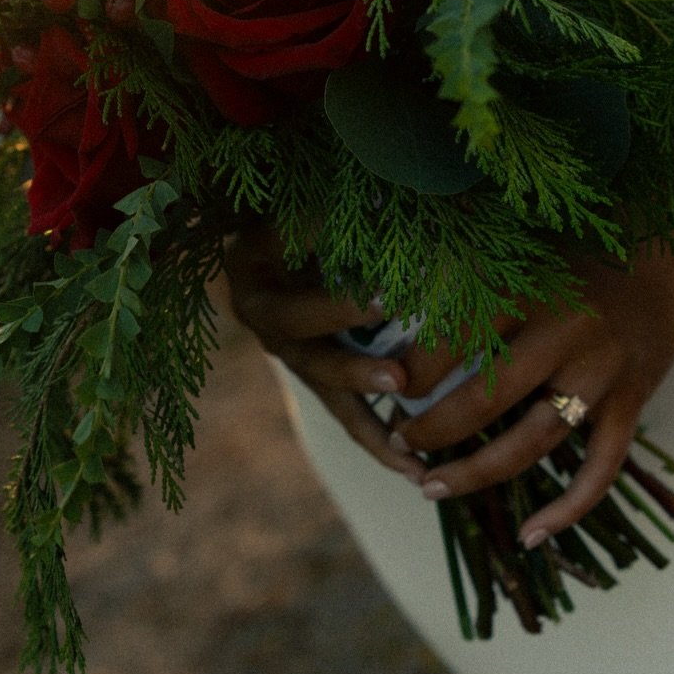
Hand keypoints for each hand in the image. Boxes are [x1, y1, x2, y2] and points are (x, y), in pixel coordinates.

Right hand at [223, 222, 425, 484]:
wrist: (273, 225)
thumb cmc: (297, 203)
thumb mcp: (301, 204)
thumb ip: (323, 217)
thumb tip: (371, 213)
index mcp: (255, 285)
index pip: (296, 304)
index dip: (338, 308)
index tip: (387, 302)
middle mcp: (268, 329)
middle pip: (311, 360)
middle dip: (356, 372)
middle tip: (399, 378)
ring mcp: (296, 358)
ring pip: (333, 400)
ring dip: (375, 430)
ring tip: (415, 461)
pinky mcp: (321, 378)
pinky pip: (349, 416)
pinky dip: (382, 442)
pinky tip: (417, 470)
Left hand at [387, 243, 673, 547]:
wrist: (662, 256)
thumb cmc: (571, 257)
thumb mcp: (516, 257)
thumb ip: (463, 285)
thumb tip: (389, 317)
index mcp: (529, 290)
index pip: (454, 341)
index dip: (412, 374)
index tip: (387, 389)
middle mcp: (565, 332)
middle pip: (485, 399)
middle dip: (432, 429)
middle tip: (400, 440)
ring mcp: (601, 373)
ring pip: (532, 440)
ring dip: (477, 471)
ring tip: (432, 487)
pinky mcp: (631, 402)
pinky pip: (600, 468)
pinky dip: (568, 509)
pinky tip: (531, 535)